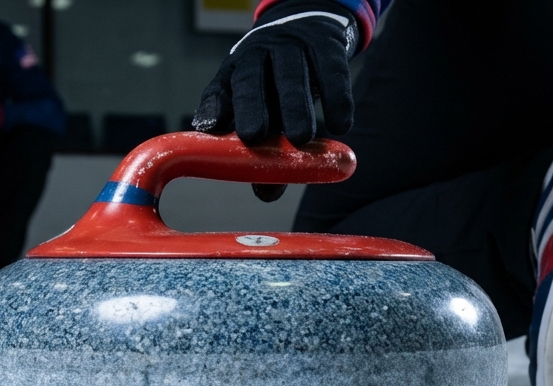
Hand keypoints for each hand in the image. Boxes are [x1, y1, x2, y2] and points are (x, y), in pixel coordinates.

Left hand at [193, 1, 356, 148]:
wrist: (310, 26)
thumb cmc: (277, 83)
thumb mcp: (265, 108)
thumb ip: (262, 150)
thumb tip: (266, 194)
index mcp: (235, 72)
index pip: (219, 90)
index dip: (214, 108)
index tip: (211, 128)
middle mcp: (258, 55)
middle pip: (250, 78)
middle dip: (251, 107)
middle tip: (255, 137)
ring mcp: (292, 46)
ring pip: (290, 74)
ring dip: (294, 107)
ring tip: (300, 139)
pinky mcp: (326, 46)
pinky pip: (331, 71)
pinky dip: (337, 99)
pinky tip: (341, 126)